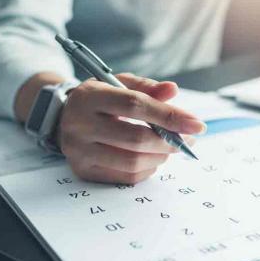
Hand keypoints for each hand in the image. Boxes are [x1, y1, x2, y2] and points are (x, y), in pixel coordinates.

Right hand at [58, 73, 205, 183]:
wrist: (63, 118)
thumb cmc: (99, 99)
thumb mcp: (119, 83)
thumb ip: (147, 87)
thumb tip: (172, 90)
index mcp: (90, 97)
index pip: (134, 105)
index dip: (169, 116)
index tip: (196, 124)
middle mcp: (80, 125)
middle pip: (135, 138)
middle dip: (169, 141)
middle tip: (187, 140)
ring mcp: (79, 151)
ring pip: (132, 161)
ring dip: (160, 157)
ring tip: (169, 148)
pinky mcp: (83, 171)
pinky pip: (125, 177)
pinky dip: (147, 169)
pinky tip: (152, 158)